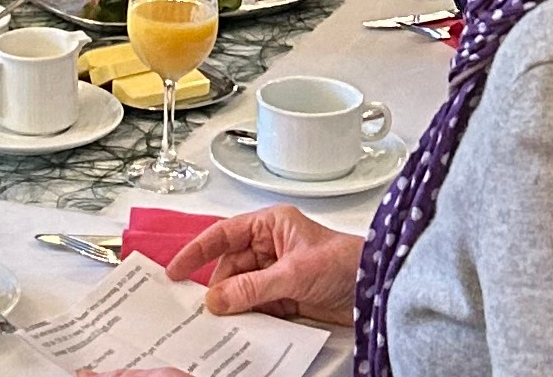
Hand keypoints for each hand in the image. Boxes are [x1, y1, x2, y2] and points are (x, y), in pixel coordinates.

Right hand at [168, 205, 365, 324]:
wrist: (377, 290)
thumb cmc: (347, 262)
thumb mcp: (294, 273)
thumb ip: (253, 287)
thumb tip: (218, 299)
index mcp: (271, 225)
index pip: (223, 234)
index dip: (197, 251)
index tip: (175, 270)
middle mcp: (271, 246)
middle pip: (230, 267)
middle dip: (219, 288)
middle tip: (206, 310)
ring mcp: (278, 272)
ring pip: (241, 289)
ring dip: (234, 305)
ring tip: (225, 321)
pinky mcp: (286, 296)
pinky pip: (257, 306)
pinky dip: (250, 317)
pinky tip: (245, 327)